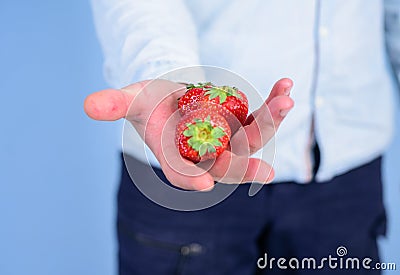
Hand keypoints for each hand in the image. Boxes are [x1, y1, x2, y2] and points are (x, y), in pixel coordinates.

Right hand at [84, 78, 293, 190]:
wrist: (172, 96)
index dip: (189, 178)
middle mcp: (206, 155)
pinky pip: (261, 116)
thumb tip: (87, 105)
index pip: (183, 174)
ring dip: (271, 122)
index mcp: (178, 157)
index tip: (202, 182)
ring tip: (286, 101)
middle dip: (246, 165)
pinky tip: (286, 86)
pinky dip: (274, 103)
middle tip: (265, 172)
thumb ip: (114, 104)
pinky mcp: (242, 124)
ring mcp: (228, 141)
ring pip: (252, 140)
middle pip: (228, 166)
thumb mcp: (132, 100)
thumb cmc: (150, 103)